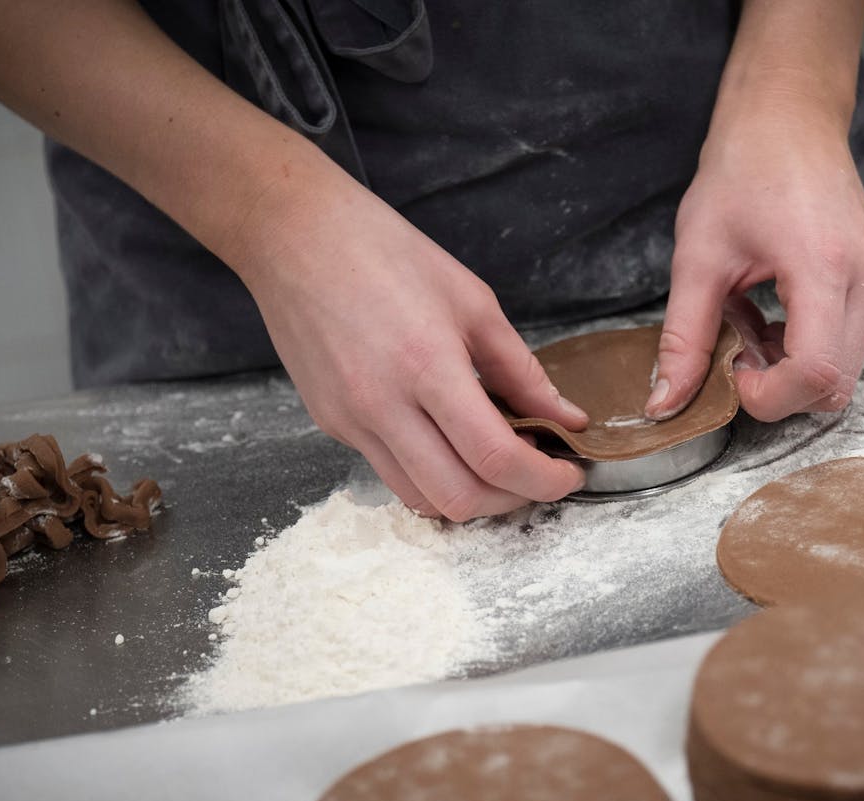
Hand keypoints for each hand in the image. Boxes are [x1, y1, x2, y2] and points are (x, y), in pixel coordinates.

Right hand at [238, 165, 587, 520]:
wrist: (294, 237)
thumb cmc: (383, 252)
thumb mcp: (471, 300)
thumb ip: (520, 369)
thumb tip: (565, 417)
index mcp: (427, 365)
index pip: (495, 457)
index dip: (544, 481)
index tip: (569, 474)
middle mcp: (383, 405)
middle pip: (459, 498)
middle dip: (512, 500)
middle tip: (538, 475)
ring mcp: (351, 421)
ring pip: (421, 499)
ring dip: (470, 496)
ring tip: (496, 463)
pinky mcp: (332, 425)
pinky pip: (390, 473)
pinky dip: (431, 475)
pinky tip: (450, 443)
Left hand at [648, 98, 863, 421]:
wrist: (787, 117)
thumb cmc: (744, 169)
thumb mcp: (698, 257)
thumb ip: (683, 338)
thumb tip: (665, 403)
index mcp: (825, 267)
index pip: (816, 373)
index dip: (770, 395)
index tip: (733, 373)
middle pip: (835, 385)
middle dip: (779, 389)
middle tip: (735, 352)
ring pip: (843, 370)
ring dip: (790, 368)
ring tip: (750, 322)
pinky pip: (845, 342)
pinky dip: (805, 347)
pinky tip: (771, 313)